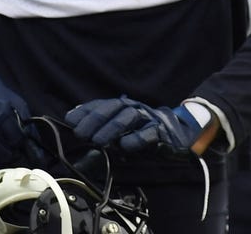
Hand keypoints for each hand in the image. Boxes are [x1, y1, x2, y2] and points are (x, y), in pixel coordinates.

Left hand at [65, 96, 203, 155]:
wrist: (179, 134)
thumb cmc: (144, 133)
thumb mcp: (121, 132)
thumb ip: (101, 132)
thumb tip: (75, 137)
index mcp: (125, 106)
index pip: (103, 104)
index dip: (87, 110)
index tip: (71, 120)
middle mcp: (136, 108)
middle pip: (114, 106)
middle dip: (96, 118)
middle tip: (81, 133)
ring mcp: (149, 118)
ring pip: (129, 116)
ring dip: (111, 127)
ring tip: (98, 140)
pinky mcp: (161, 131)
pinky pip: (148, 133)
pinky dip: (136, 138)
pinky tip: (124, 145)